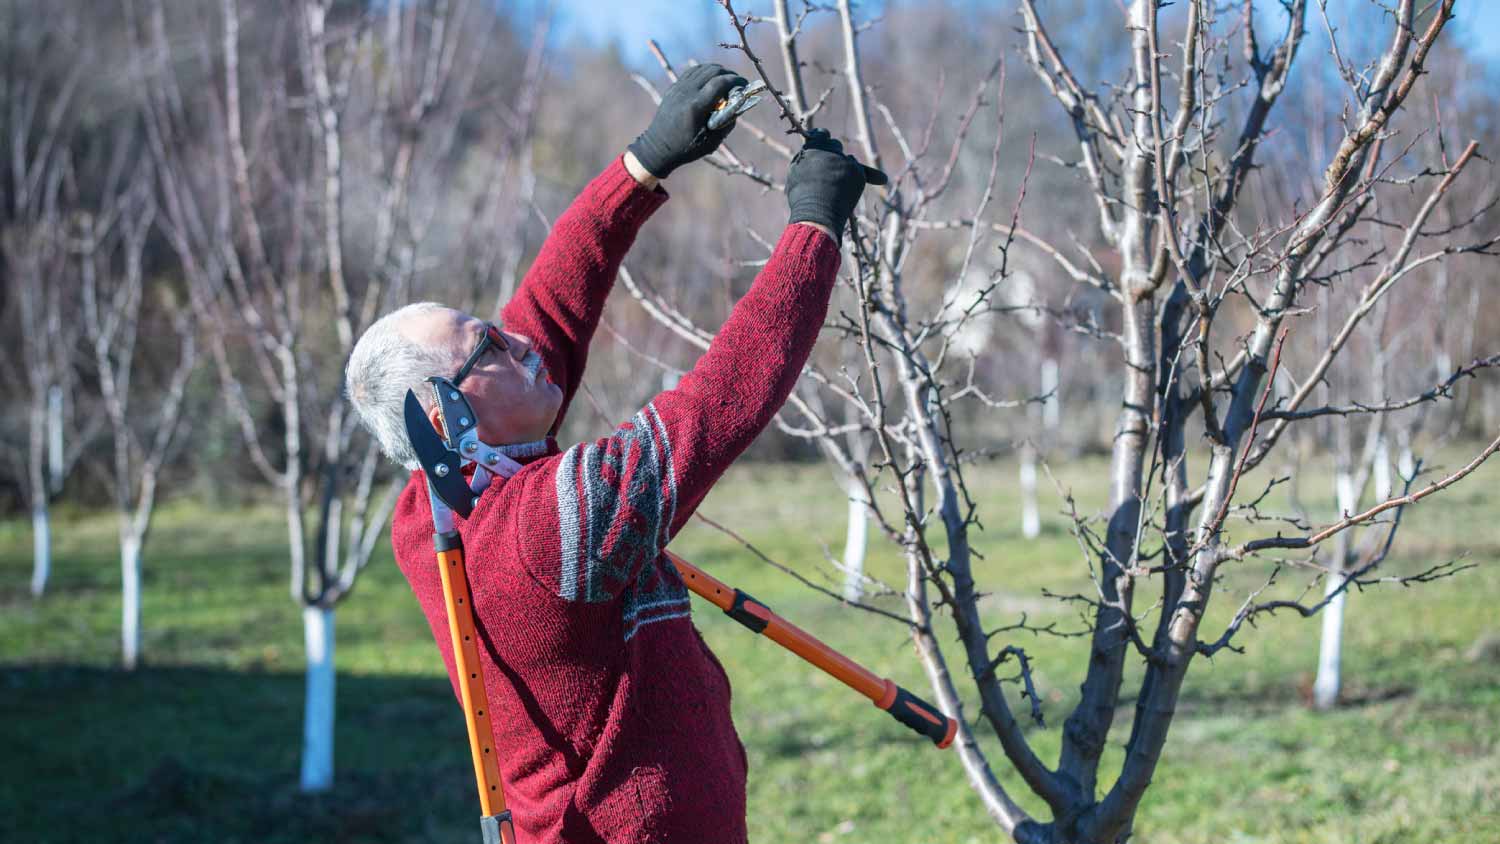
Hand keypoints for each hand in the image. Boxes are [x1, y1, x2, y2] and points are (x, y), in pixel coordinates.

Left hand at [628, 64, 747, 178]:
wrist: (658, 147)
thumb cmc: (687, 148)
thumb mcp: (712, 141)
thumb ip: (728, 122)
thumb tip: (740, 104)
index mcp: (696, 107)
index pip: (719, 82)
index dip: (735, 80)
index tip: (744, 84)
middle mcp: (686, 93)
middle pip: (712, 71)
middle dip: (728, 74)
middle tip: (737, 82)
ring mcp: (678, 89)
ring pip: (702, 68)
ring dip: (717, 71)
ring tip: (725, 80)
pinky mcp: (673, 88)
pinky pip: (692, 73)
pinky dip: (704, 72)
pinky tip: (711, 80)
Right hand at [785, 130, 886, 242]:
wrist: (817, 214)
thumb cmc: (802, 198)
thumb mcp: (796, 174)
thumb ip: (805, 161)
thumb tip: (810, 157)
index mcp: (812, 148)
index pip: (821, 135)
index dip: (823, 138)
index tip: (825, 141)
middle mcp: (830, 150)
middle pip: (836, 146)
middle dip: (834, 155)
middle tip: (830, 169)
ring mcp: (845, 160)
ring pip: (849, 161)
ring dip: (845, 169)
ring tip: (839, 187)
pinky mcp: (858, 172)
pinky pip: (862, 173)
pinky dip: (861, 179)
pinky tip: (874, 182)